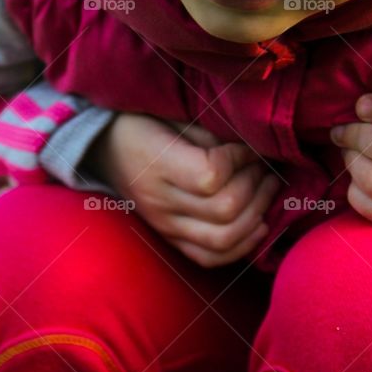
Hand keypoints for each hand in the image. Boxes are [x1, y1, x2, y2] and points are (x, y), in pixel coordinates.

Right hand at [85, 112, 281, 265]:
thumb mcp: (173, 114)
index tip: (247, 146)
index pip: (212, 176)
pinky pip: (211, 258)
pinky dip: (242, 246)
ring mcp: (165, 226)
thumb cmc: (144, 122)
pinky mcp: (171, 239)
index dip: (240, 159)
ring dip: (256, 215)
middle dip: (255, 186)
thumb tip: (254, 151)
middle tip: (264, 167)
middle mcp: (160, 202)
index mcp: (158, 164)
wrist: (104, 147)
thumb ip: (211, 134)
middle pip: (225, 211)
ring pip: (223, 240)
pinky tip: (258, 224)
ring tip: (267, 190)